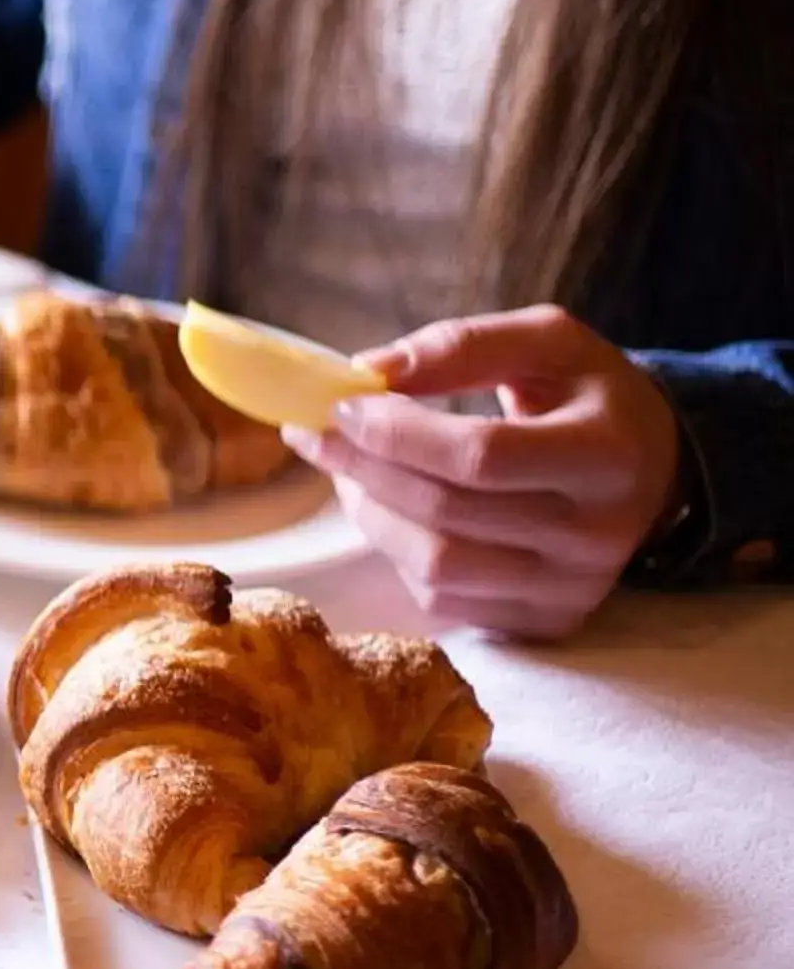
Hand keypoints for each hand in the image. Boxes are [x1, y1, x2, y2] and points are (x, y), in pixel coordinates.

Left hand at [283, 306, 685, 637]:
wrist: (650, 470)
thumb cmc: (587, 398)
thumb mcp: (550, 344)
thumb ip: (464, 345)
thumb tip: (370, 370)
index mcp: (608, 455)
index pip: (481, 455)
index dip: (397, 433)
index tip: (342, 405)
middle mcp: (597, 535)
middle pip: (446, 512)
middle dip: (365, 468)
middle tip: (318, 434)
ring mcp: (570, 590)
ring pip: (433, 566)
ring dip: (370, 514)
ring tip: (349, 471)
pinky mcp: (541, 623)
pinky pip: (440, 600)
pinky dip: (398, 554)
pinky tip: (391, 512)